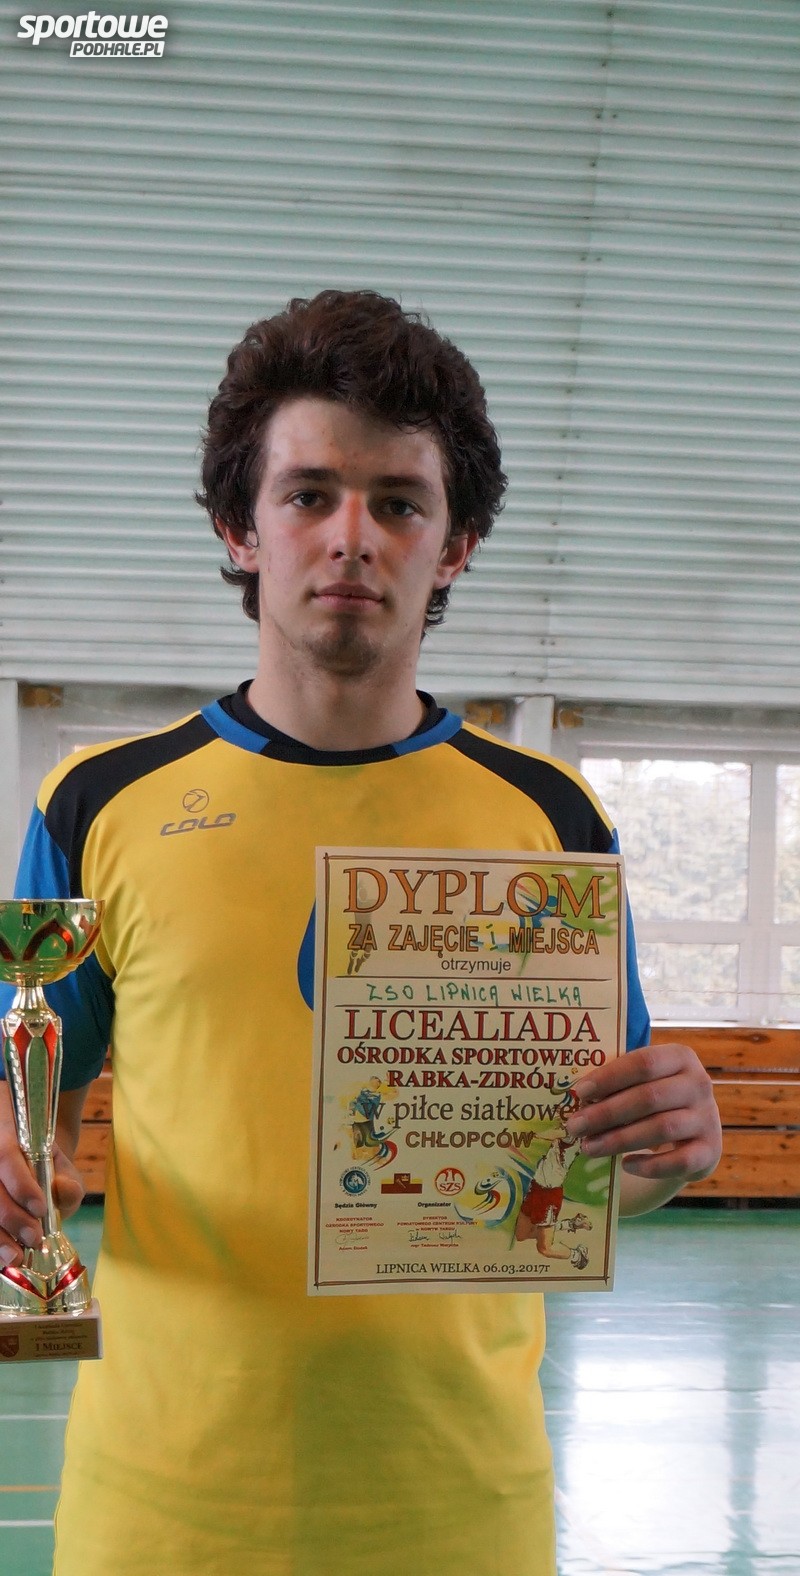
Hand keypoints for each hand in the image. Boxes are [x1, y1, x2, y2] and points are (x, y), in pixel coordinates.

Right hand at [0, 1124, 84, 1267]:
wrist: (36, 1173)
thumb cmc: (50, 1172)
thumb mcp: (65, 1171)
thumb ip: (68, 1183)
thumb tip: (64, 1190)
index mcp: (8, 1136)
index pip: (6, 1156)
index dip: (20, 1185)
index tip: (41, 1209)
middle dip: (11, 1217)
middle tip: (33, 1238)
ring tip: (17, 1257)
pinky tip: (5, 1258)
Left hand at [566, 1042, 721, 1183]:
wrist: (691, 1133)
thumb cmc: (655, 1100)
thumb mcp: (641, 1083)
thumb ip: (617, 1084)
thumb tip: (578, 1099)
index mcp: (680, 1057)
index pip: (643, 1062)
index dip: (609, 1077)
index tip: (578, 1092)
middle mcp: (699, 1084)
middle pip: (649, 1097)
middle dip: (606, 1113)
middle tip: (575, 1126)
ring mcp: (708, 1118)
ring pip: (661, 1129)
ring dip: (619, 1140)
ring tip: (588, 1147)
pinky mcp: (711, 1151)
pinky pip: (679, 1161)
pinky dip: (650, 1165)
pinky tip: (626, 1165)